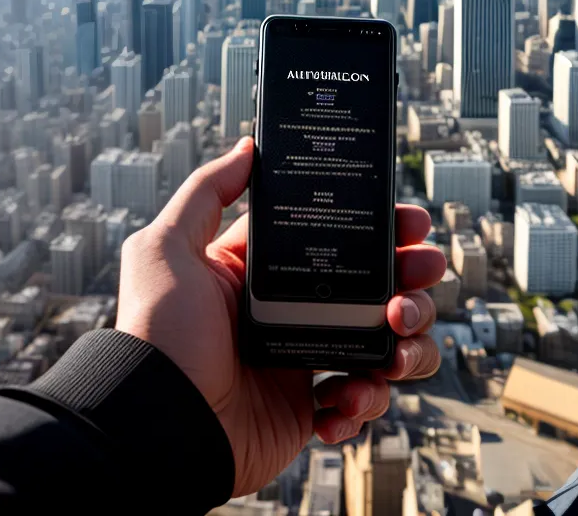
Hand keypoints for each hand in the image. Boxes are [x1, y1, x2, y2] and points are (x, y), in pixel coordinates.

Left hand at [116, 136, 444, 496]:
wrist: (159, 429)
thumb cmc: (159, 337)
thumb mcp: (166, 250)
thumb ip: (205, 192)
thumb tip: (247, 148)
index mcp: (273, 271)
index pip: (343, 238)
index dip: (385, 228)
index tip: (411, 223)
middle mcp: (297, 310)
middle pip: (381, 287)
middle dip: (414, 283)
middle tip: (418, 279)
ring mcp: (309, 358)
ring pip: (389, 343)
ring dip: (408, 344)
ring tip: (393, 351)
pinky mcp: (312, 408)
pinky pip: (366, 398)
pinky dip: (368, 399)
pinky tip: (345, 398)